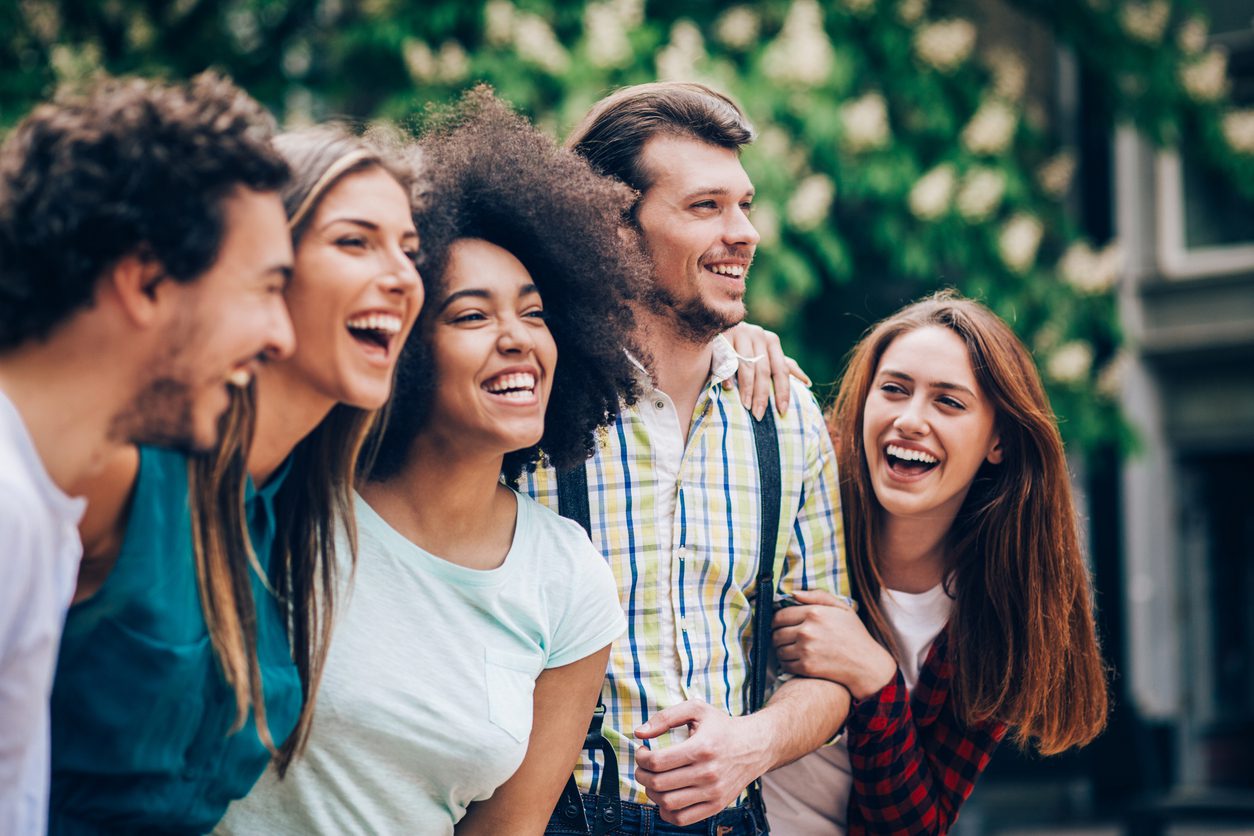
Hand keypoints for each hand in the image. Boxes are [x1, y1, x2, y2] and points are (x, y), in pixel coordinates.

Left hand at [633, 700, 768, 825]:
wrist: (754, 746)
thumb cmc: (721, 726)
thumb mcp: (696, 709)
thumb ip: (665, 717)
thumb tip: (639, 733)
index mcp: (701, 748)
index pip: (657, 762)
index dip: (641, 758)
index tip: (642, 752)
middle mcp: (708, 773)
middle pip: (659, 783)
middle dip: (642, 775)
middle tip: (643, 766)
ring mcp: (713, 793)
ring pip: (668, 803)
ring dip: (651, 793)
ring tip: (654, 780)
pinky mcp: (716, 806)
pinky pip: (682, 819)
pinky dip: (666, 811)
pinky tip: (666, 796)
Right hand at [722, 322, 810, 418]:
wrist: (715, 327)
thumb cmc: (745, 348)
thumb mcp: (766, 355)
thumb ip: (784, 367)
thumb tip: (807, 382)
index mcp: (771, 341)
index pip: (781, 369)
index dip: (783, 391)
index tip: (782, 411)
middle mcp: (757, 334)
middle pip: (763, 370)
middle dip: (762, 394)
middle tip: (759, 414)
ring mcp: (739, 333)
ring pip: (746, 366)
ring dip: (746, 388)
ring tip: (746, 406)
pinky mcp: (721, 336)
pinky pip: (726, 359)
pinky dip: (726, 374)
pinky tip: (728, 388)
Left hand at [772, 589, 896, 700]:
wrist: (866, 664)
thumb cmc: (854, 634)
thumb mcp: (842, 608)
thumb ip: (817, 596)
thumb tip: (793, 593)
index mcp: (814, 613)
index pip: (779, 616)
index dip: (776, 621)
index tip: (780, 625)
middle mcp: (807, 630)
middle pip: (776, 633)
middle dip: (778, 636)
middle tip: (785, 639)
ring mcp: (806, 650)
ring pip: (778, 649)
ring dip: (781, 650)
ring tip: (791, 650)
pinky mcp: (806, 667)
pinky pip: (784, 664)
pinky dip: (786, 663)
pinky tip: (795, 660)